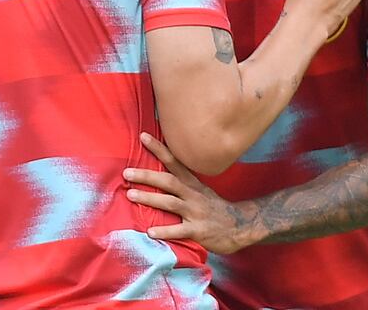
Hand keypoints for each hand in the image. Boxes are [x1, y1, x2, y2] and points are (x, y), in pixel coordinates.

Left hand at [123, 133, 257, 254]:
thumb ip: (182, 183)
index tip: (143, 136)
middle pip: (168, 181)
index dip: (159, 149)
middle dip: (147, 176)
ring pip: (170, 203)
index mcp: (192, 183)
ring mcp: (196, 212)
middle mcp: (193, 195)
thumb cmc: (215, 208)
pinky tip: (150, 231)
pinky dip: (164, 231)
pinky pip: (179, 231)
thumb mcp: (200, 190)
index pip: (174, 161)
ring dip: (150, 198)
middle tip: (127, 172)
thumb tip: (157, 173)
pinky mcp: (198, 231)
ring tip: (131, 195)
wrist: (240, 225)